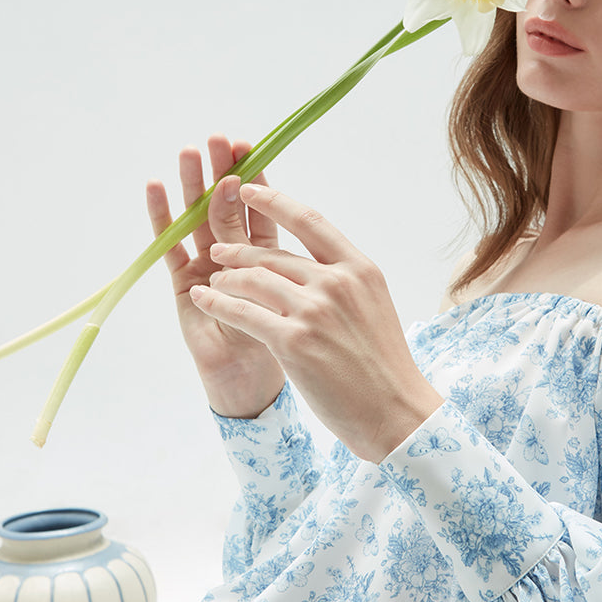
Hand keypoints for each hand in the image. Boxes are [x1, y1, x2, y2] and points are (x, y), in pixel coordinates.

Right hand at [146, 135, 284, 416]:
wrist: (261, 386)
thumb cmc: (292, 350)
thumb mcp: (299, 302)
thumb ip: (294, 266)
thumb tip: (311, 228)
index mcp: (272, 256)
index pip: (263, 209)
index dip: (258, 180)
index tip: (252, 146)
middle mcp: (237, 257)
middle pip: (228, 205)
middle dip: (224, 172)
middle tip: (219, 140)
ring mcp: (209, 268)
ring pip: (200, 219)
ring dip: (193, 186)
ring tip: (189, 153)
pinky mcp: (185, 285)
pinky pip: (172, 248)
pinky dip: (163, 219)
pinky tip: (156, 189)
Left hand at [188, 184, 443, 461]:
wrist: (395, 411)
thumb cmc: (384, 367)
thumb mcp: (373, 307)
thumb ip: (344, 281)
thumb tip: (312, 265)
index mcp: (359, 269)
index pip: (310, 220)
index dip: (274, 201)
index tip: (249, 189)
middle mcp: (336, 283)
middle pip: (274, 253)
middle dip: (240, 250)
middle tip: (219, 250)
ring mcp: (314, 311)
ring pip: (253, 280)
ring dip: (226, 278)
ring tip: (214, 281)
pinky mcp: (292, 341)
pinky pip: (243, 313)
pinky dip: (218, 304)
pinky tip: (205, 300)